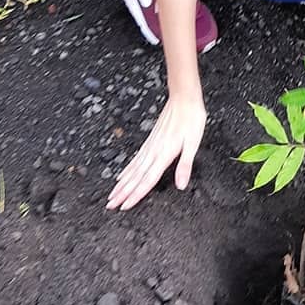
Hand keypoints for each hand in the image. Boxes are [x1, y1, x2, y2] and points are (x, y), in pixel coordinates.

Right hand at [106, 94, 206, 209]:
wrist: (183, 98)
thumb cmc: (191, 118)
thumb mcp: (194, 142)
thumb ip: (185, 165)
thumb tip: (181, 185)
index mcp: (164, 154)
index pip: (147, 180)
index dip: (136, 194)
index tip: (124, 206)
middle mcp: (154, 151)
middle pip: (135, 177)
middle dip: (122, 193)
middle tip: (110, 205)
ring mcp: (150, 146)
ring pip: (133, 169)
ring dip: (121, 183)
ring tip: (112, 195)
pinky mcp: (150, 140)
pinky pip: (135, 159)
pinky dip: (126, 169)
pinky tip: (122, 175)